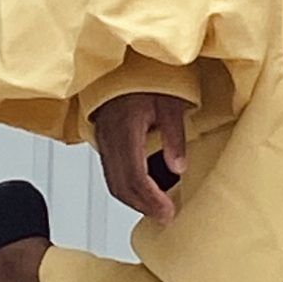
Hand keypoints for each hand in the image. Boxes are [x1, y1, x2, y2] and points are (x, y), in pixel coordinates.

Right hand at [90, 89, 190, 221]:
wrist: (125, 64)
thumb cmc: (148, 79)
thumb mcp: (170, 101)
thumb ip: (174, 135)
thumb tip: (179, 168)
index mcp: (126, 128)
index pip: (135, 175)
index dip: (151, 199)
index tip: (168, 212)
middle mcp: (110, 138)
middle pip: (121, 185)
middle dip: (143, 206)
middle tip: (166, 217)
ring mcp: (104, 141)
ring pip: (113, 182)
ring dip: (134, 201)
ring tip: (157, 210)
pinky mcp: (104, 142)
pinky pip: (111, 173)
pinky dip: (126, 188)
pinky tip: (143, 192)